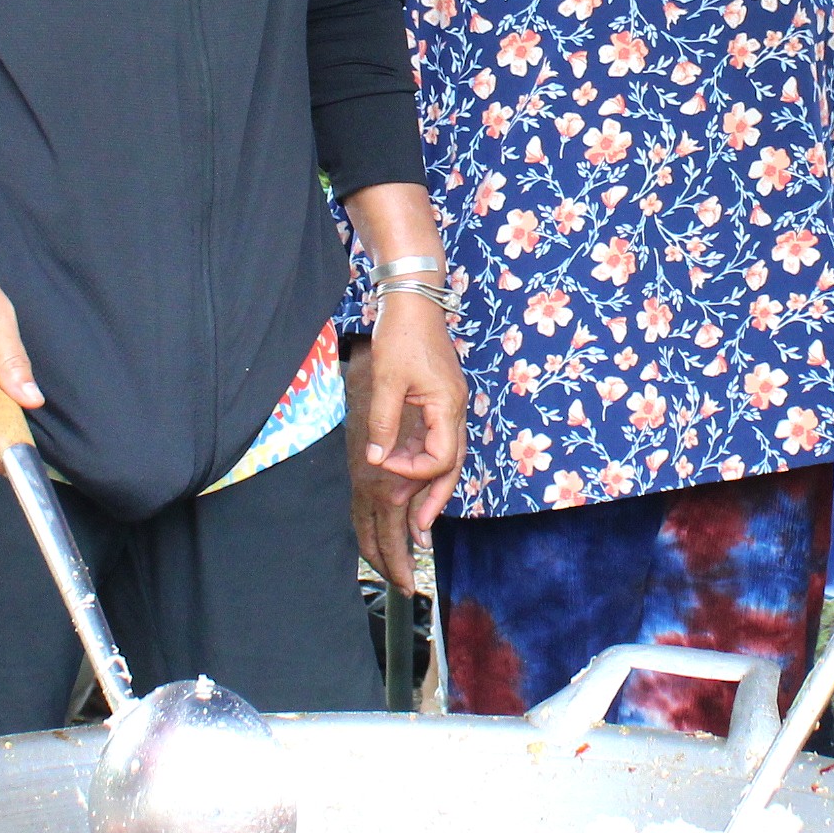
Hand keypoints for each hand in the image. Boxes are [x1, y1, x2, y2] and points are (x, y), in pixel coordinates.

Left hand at [354, 300, 462, 591]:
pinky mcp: (440, 399)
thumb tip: (378, 462)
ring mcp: (449, 405)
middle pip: (453, 465)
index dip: (414, 472)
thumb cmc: (401, 335)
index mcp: (447, 407)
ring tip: (417, 516)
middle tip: (420, 533)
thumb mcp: (386, 381)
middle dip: (436, 499)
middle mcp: (455, 410)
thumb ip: (384, 424)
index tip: (387, 468)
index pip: (440, 458)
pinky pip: (439, 439)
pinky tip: (410, 471)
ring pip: (449, 454)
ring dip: (432, 484)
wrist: (414, 299)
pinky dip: (426, 460)